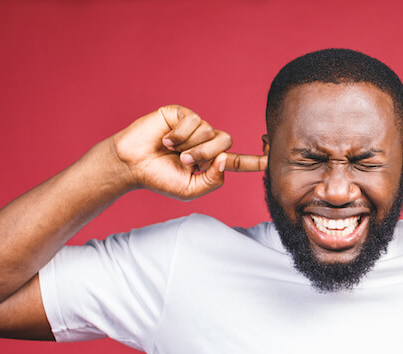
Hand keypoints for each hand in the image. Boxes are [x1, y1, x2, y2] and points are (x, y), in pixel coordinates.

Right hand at [111, 105, 266, 199]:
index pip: (238, 161)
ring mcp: (195, 128)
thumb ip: (213, 180)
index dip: (255, 161)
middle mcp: (207, 143)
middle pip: (225, 142)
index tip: (271, 157)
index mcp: (211, 162)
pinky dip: (179, 135)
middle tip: (184, 161)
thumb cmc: (160, 179)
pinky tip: (165, 140)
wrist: (132, 164)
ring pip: (210, 131)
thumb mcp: (191, 189)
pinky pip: (194, 121)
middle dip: (206, 154)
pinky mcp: (182, 115)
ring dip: (191, 145)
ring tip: (171, 151)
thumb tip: (224, 159)